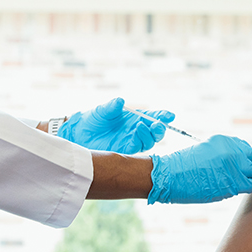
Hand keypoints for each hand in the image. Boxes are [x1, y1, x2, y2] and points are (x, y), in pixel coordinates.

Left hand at [57, 97, 174, 153]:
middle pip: (156, 132)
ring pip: (150, 141)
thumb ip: (112, 106)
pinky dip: (140, 141)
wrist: (81, 134)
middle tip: (158, 124)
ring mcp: (132, 140)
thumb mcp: (103, 110)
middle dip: (160, 128)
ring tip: (140, 125)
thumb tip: (120, 101)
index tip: (170, 116)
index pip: (153, 117)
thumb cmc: (93, 119)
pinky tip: (135, 133)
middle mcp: (137, 130)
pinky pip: (138, 148)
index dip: (163, 116)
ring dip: (149, 134)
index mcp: (135, 118)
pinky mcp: (126, 150)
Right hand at [149, 135, 251, 203]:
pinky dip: (251, 188)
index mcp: (224, 141)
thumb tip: (233, 164)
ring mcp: (235, 166)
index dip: (246, 158)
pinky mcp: (235, 182)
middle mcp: (233, 150)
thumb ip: (221, 154)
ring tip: (247, 183)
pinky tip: (242, 190)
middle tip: (249, 174)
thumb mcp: (204, 151)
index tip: (242, 166)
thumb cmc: (182, 167)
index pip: (246, 148)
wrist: (170, 176)